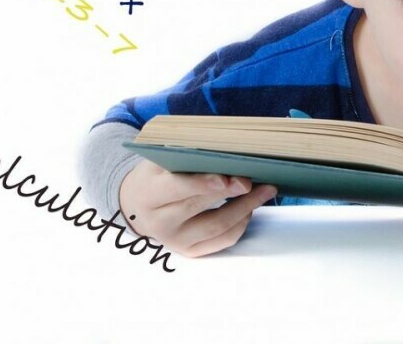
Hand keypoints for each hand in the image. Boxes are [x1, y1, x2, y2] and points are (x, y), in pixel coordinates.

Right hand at [119, 159, 276, 257]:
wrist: (137, 204)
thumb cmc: (157, 175)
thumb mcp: (162, 159)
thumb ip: (187, 156)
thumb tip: (227, 153)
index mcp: (148, 193)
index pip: (175, 188)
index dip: (201, 183)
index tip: (226, 178)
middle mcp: (158, 222)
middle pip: (198, 207)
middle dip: (229, 193)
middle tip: (253, 181)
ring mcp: (174, 240)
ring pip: (215, 227)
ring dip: (245, 208)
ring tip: (265, 191)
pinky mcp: (189, 251)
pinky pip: (221, 241)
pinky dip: (240, 224)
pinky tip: (250, 208)